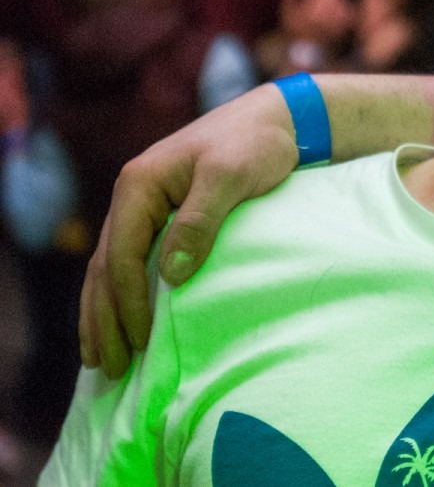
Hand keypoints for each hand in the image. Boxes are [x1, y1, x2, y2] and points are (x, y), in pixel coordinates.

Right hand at [79, 83, 298, 377]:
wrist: (277, 120)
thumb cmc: (256, 144)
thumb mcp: (230, 176)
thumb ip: (200, 220)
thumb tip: (170, 275)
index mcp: (140, 184)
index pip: (122, 255)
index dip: (128, 302)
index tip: (140, 341)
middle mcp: (133, 195)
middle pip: (106, 268)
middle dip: (104, 319)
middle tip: (108, 368)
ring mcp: (145, 205)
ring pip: (111, 269)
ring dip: (105, 314)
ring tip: (102, 359)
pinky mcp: (162, 215)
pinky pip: (131, 262)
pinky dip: (122, 295)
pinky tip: (122, 323)